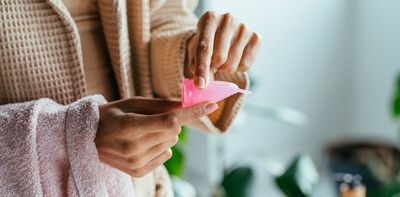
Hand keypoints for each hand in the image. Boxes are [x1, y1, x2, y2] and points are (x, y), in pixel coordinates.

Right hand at [95, 97, 217, 176]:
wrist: (88, 139)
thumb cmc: (111, 115)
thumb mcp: (133, 103)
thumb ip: (161, 105)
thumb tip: (187, 104)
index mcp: (129, 127)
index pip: (170, 121)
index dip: (193, 112)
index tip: (211, 104)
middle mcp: (132, 148)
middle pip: (173, 132)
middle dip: (172, 122)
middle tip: (153, 118)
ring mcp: (135, 162)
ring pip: (172, 143)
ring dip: (166, 134)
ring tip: (143, 131)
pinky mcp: (138, 171)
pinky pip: (166, 154)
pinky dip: (161, 146)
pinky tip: (143, 143)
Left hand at [186, 11, 261, 87]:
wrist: (221, 34)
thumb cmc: (206, 44)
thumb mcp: (196, 52)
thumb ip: (198, 67)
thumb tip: (204, 83)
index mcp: (209, 19)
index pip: (204, 48)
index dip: (202, 68)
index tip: (200, 84)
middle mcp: (228, 19)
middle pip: (219, 58)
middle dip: (214, 66)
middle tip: (213, 61)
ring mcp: (244, 28)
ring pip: (232, 64)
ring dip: (225, 68)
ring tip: (224, 58)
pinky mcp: (256, 38)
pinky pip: (245, 65)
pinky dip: (238, 68)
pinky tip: (235, 57)